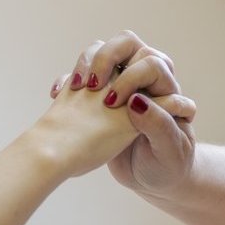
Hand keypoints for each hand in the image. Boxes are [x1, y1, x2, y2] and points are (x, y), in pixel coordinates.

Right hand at [49, 31, 197, 197]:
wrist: (147, 181)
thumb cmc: (165, 166)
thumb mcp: (168, 152)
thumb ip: (159, 125)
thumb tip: (138, 101)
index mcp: (166, 88)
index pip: (151, 62)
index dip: (135, 77)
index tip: (118, 105)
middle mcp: (145, 80)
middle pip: (127, 43)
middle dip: (107, 57)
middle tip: (95, 86)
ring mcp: (121, 84)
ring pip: (101, 52)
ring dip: (87, 63)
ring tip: (78, 88)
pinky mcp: (99, 95)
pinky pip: (81, 74)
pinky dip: (68, 79)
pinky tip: (56, 95)